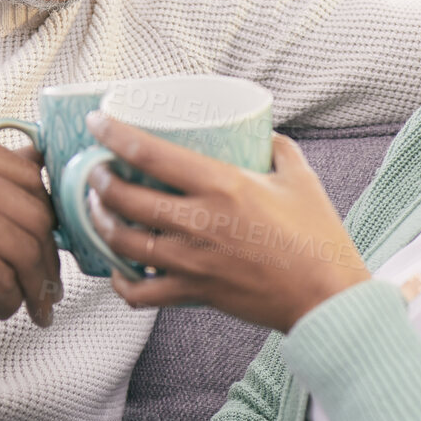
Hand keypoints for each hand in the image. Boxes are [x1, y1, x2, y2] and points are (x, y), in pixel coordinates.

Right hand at [0, 128, 61, 335]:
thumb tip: (35, 164)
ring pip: (27, 249)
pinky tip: (1, 307)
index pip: (30, 174)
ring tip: (35, 303)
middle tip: (49, 282)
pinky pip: (6, 278)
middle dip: (48, 256)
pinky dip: (11, 299)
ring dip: (37, 285)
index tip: (48, 241)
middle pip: (36, 213)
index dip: (47, 214)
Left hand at [83, 111, 368, 331]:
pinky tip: (119, 272)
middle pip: (124, 198)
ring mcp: (192, 260)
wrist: (327, 297)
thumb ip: (278, 148)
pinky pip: (141, 293)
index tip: (97, 123)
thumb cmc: (319, 237)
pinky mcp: (195, 293)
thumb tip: (263, 133)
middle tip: (93, 171)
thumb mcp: (301, 179)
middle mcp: (199, 221)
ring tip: (99, 210)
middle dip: (97, 181)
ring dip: (101, 223)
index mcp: (222, 185)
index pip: (150, 153)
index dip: (113, 134)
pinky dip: (122, 284)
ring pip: (123, 243)